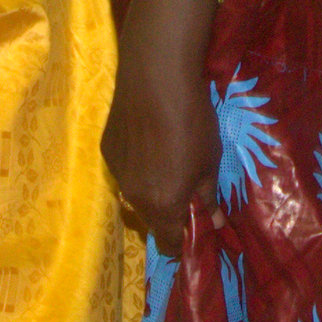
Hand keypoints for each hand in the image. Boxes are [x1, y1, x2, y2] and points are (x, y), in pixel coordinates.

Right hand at [103, 0, 220, 256]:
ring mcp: (116, 173)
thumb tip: (215, 223)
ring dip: (151, 187)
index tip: (196, 229)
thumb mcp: (210, 161)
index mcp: (162, 205)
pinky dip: (137, 164)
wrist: (155, 77)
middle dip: (168, 213)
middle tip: (186, 187)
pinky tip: (148, 138)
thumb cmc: (192, 120)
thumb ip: (208, 197)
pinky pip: (125, 169)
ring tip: (166, 157)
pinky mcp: (106, 149)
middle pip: (151, 219)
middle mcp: (134, 197)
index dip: (183, 241)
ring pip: (135, 194)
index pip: (169, 244)